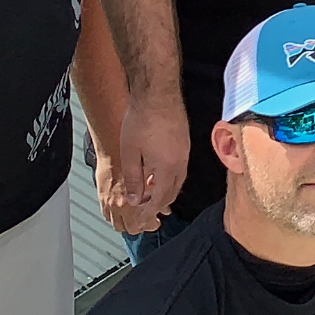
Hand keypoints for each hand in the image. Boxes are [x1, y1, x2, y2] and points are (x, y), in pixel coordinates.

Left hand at [106, 91, 187, 232]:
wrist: (157, 94)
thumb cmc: (141, 120)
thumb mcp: (130, 153)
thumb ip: (134, 179)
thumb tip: (135, 199)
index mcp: (167, 168)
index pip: (160, 199)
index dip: (149, 212)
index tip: (141, 221)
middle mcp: (180, 164)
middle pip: (171, 193)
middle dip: (158, 205)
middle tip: (143, 212)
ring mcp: (185, 154)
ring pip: (176, 182)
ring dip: (163, 192)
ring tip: (147, 196)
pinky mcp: (184, 145)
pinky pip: (178, 170)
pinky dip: (167, 179)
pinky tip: (155, 176)